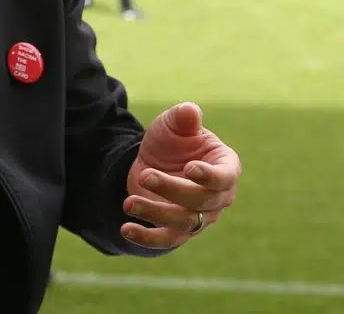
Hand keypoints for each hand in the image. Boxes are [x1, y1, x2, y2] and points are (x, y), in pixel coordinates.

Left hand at [122, 102, 240, 248]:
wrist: (153, 161)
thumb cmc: (172, 140)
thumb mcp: (173, 125)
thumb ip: (183, 118)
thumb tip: (190, 110)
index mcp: (225, 167)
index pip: (225, 177)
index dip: (210, 176)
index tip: (189, 168)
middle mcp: (219, 197)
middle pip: (202, 201)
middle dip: (172, 189)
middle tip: (145, 175)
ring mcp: (201, 216)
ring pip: (184, 222)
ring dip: (156, 213)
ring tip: (129, 203)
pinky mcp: (179, 230)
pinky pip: (167, 240)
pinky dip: (148, 238)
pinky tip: (126, 230)